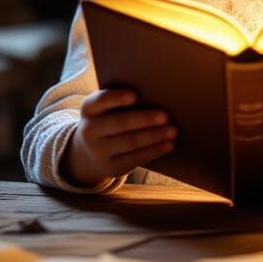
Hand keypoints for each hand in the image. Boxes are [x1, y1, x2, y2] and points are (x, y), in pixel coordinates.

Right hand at [62, 89, 176, 187]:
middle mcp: (89, 131)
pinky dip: (154, 151)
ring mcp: (99, 151)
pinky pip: (135, 159)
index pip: (100, 101)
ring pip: (130, 142)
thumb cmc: (109, 118)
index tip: (134, 95)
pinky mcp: (111, 167)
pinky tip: (168, 144)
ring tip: (173, 130)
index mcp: (89, 109)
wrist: (90, 150)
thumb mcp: (106, 107)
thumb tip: (156, 94)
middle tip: (165, 116)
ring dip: (154, 136)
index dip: (116, 98)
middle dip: (144, 120)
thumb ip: (121, 99)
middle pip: (119, 123)